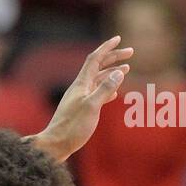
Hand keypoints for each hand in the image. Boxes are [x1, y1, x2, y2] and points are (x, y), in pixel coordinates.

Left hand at [39, 36, 132, 160]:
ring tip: (126, 69)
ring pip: (98, 80)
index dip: (107, 48)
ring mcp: (80, 99)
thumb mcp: (92, 107)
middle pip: (98, 67)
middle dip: (114, 58)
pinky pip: (96, 94)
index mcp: (82, 84)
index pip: (95, 59)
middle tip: (130, 53)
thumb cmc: (72, 128)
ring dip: (112, 73)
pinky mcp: (80, 110)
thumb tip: (119, 72)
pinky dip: (107, 90)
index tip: (119, 39)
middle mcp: (80, 88)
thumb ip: (105, 89)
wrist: (55, 146)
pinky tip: (114, 93)